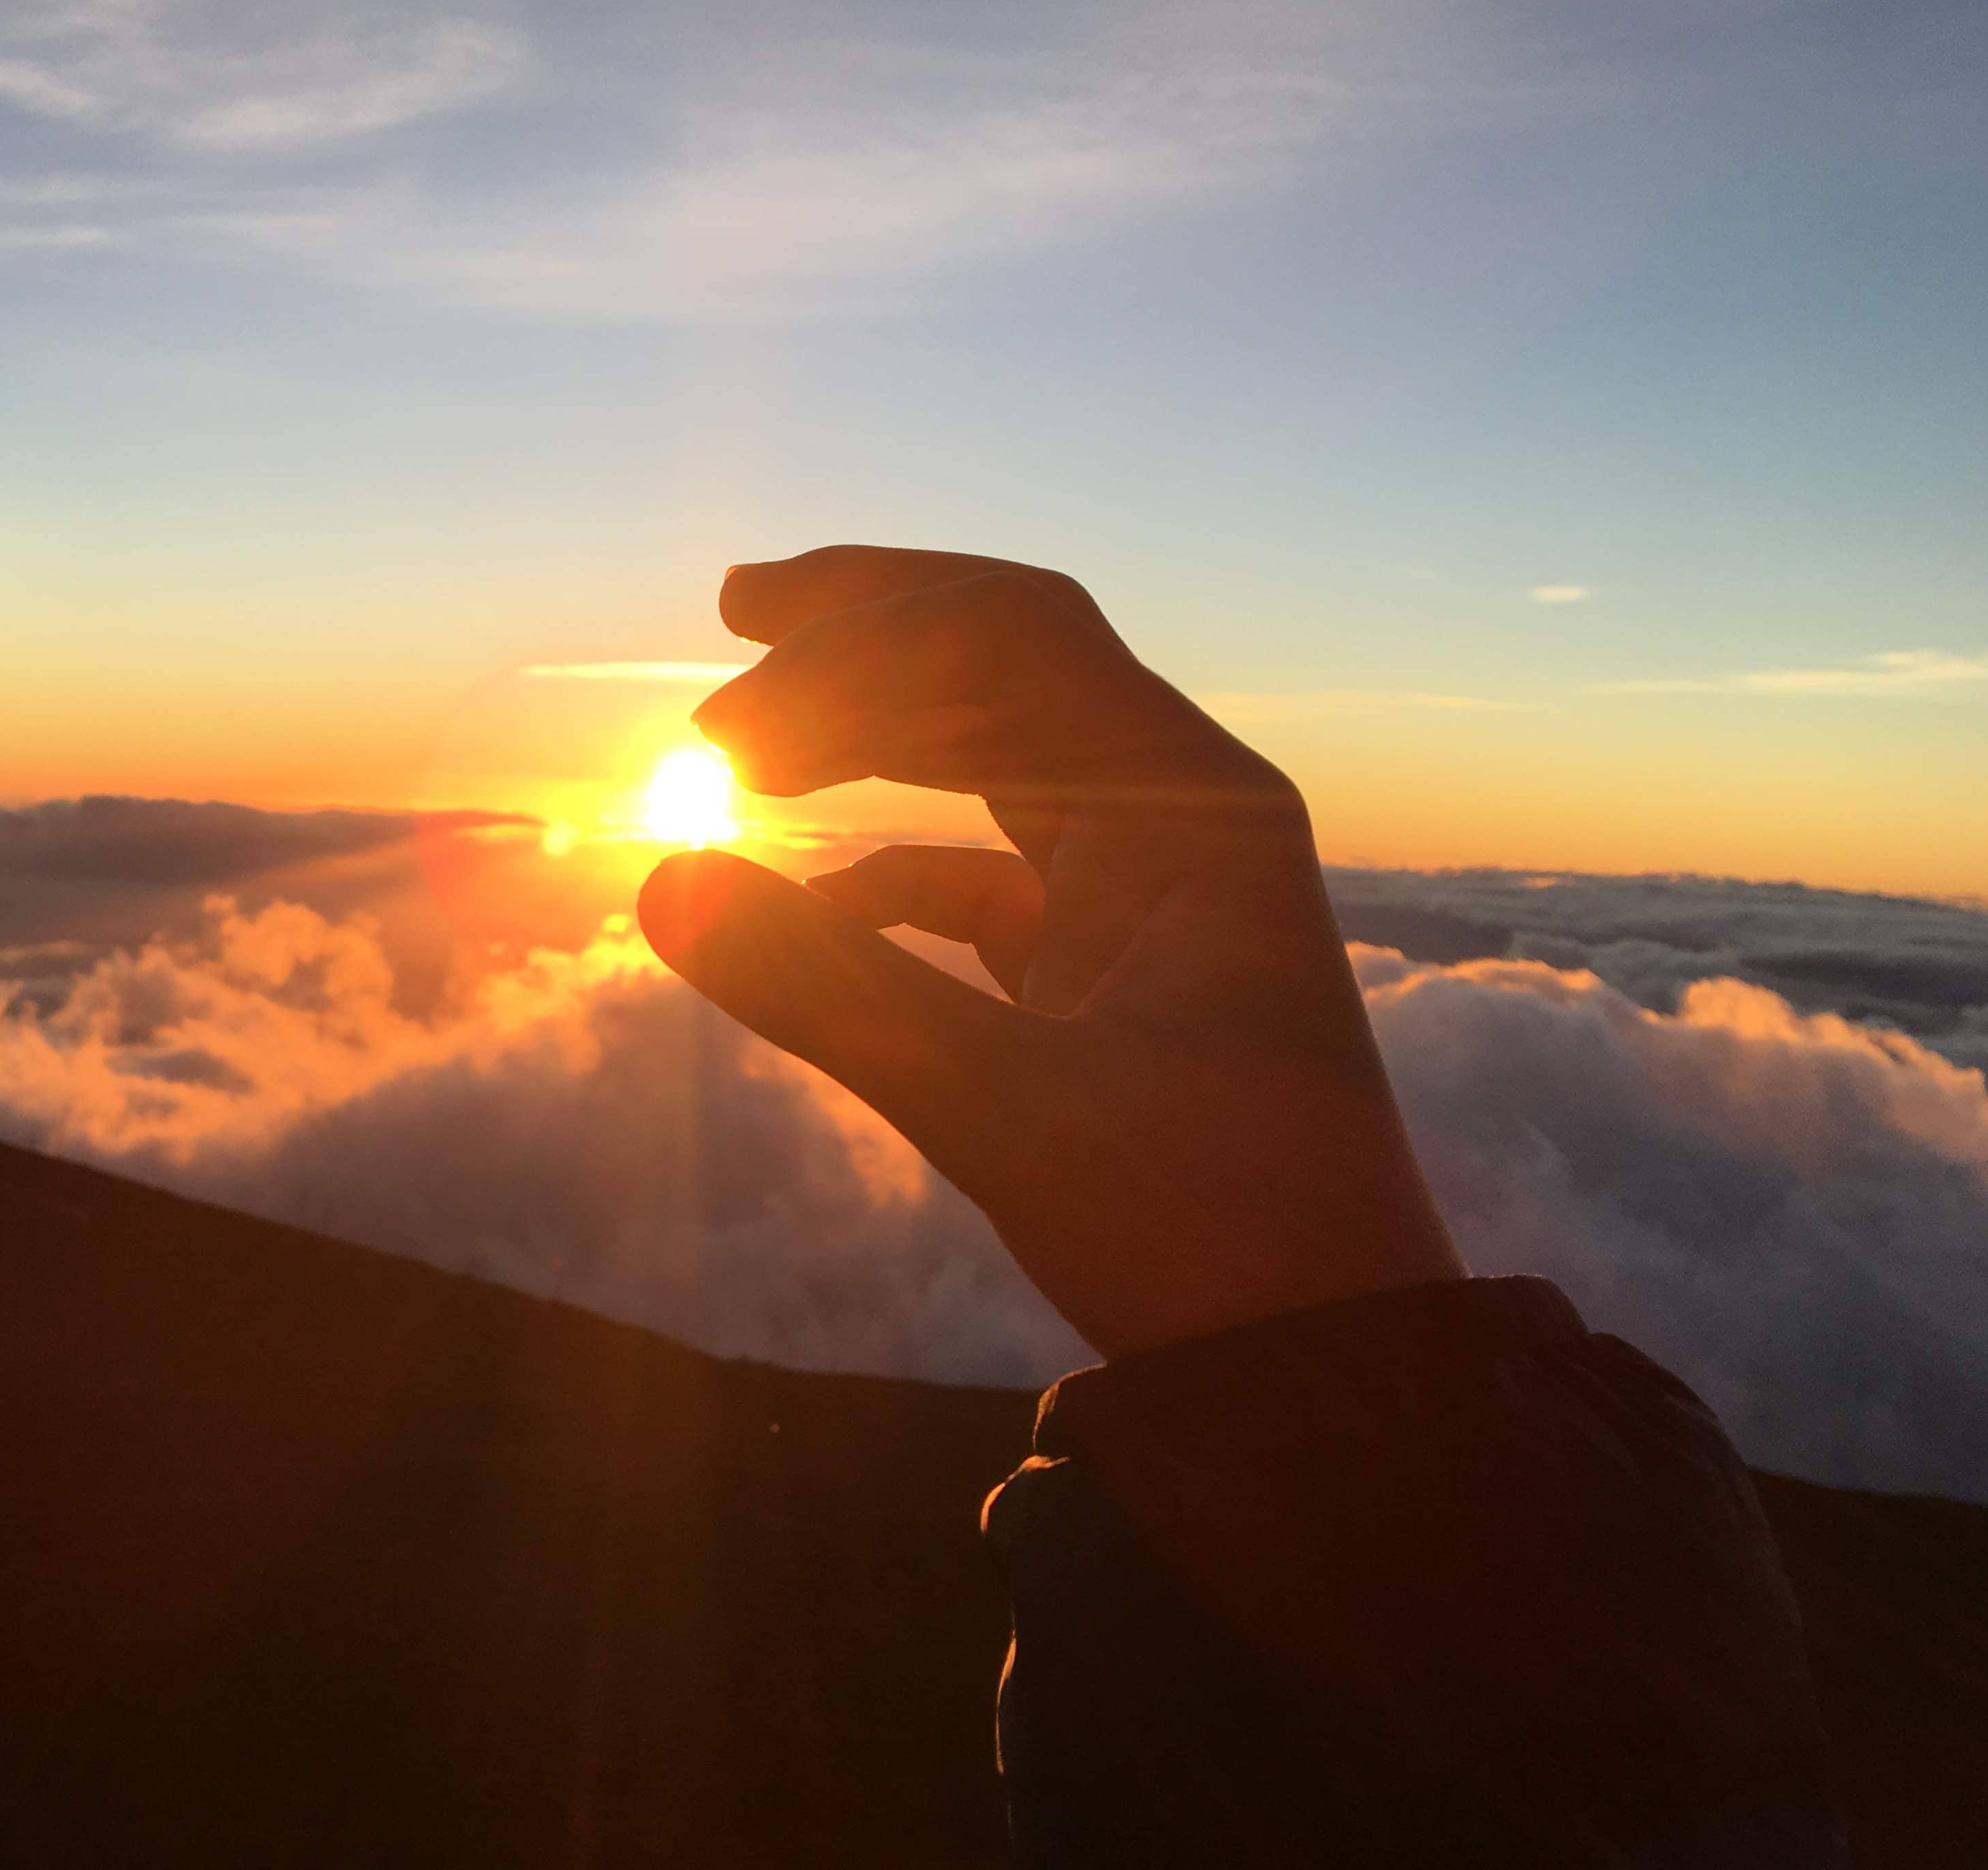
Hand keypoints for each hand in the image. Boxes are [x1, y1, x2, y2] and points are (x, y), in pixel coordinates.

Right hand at [638, 547, 1461, 1357]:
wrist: (1330, 1377)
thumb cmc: (1214, 1237)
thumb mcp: (1004, 1109)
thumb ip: (827, 991)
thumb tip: (657, 881)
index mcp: (1198, 806)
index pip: (1011, 639)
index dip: (862, 626)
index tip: (730, 656)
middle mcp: (1186, 820)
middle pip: (1006, 664)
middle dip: (867, 635)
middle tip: (732, 610)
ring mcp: (1152, 895)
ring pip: (995, 759)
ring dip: (873, 737)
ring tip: (744, 742)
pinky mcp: (1114, 975)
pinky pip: (987, 879)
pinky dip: (890, 871)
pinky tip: (811, 900)